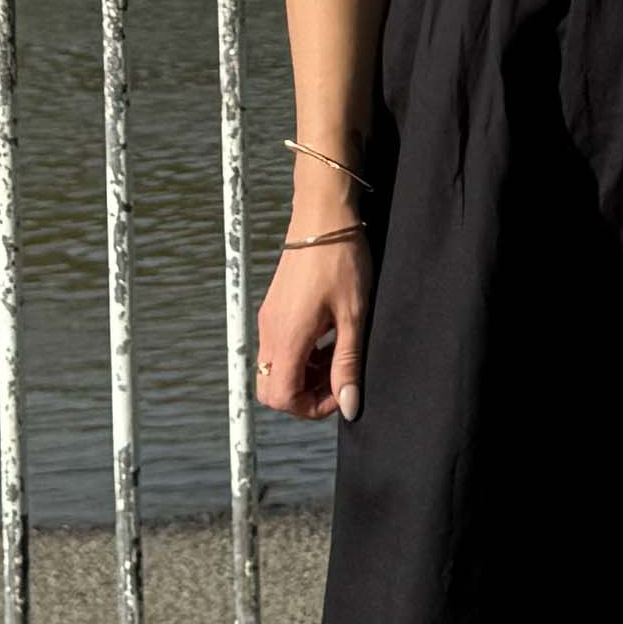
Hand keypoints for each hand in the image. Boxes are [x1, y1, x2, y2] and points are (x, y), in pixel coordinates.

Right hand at [257, 231, 369, 423]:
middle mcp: (270, 332)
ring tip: (337, 355)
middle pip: (272, 389)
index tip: (341, 391)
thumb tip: (349, 405)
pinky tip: (327, 337)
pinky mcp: (274, 309)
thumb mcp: (353, 317)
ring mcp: (269, 319)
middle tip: (337, 378)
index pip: (281, 397)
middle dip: (304, 394)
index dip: (311, 407)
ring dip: (304, 374)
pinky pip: (279, 347)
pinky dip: (301, 355)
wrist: (323, 217)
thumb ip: (348, 364)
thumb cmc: (341, 262)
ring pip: (275, 369)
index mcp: (287, 337)